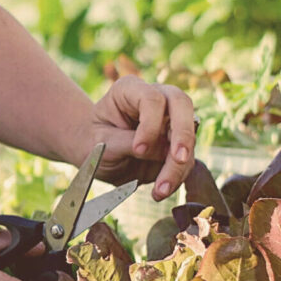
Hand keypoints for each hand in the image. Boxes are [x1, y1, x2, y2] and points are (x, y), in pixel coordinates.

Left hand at [81, 76, 196, 200]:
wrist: (94, 155)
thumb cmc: (93, 142)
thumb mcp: (101, 142)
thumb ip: (127, 143)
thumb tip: (162, 151)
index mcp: (130, 90)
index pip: (151, 99)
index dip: (150, 124)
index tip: (139, 148)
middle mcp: (156, 98)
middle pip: (182, 105)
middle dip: (183, 134)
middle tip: (179, 159)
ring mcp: (170, 120)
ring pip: (188, 137)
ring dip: (178, 166)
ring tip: (160, 190)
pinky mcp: (176, 144)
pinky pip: (185, 159)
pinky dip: (176, 177)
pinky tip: (161, 191)